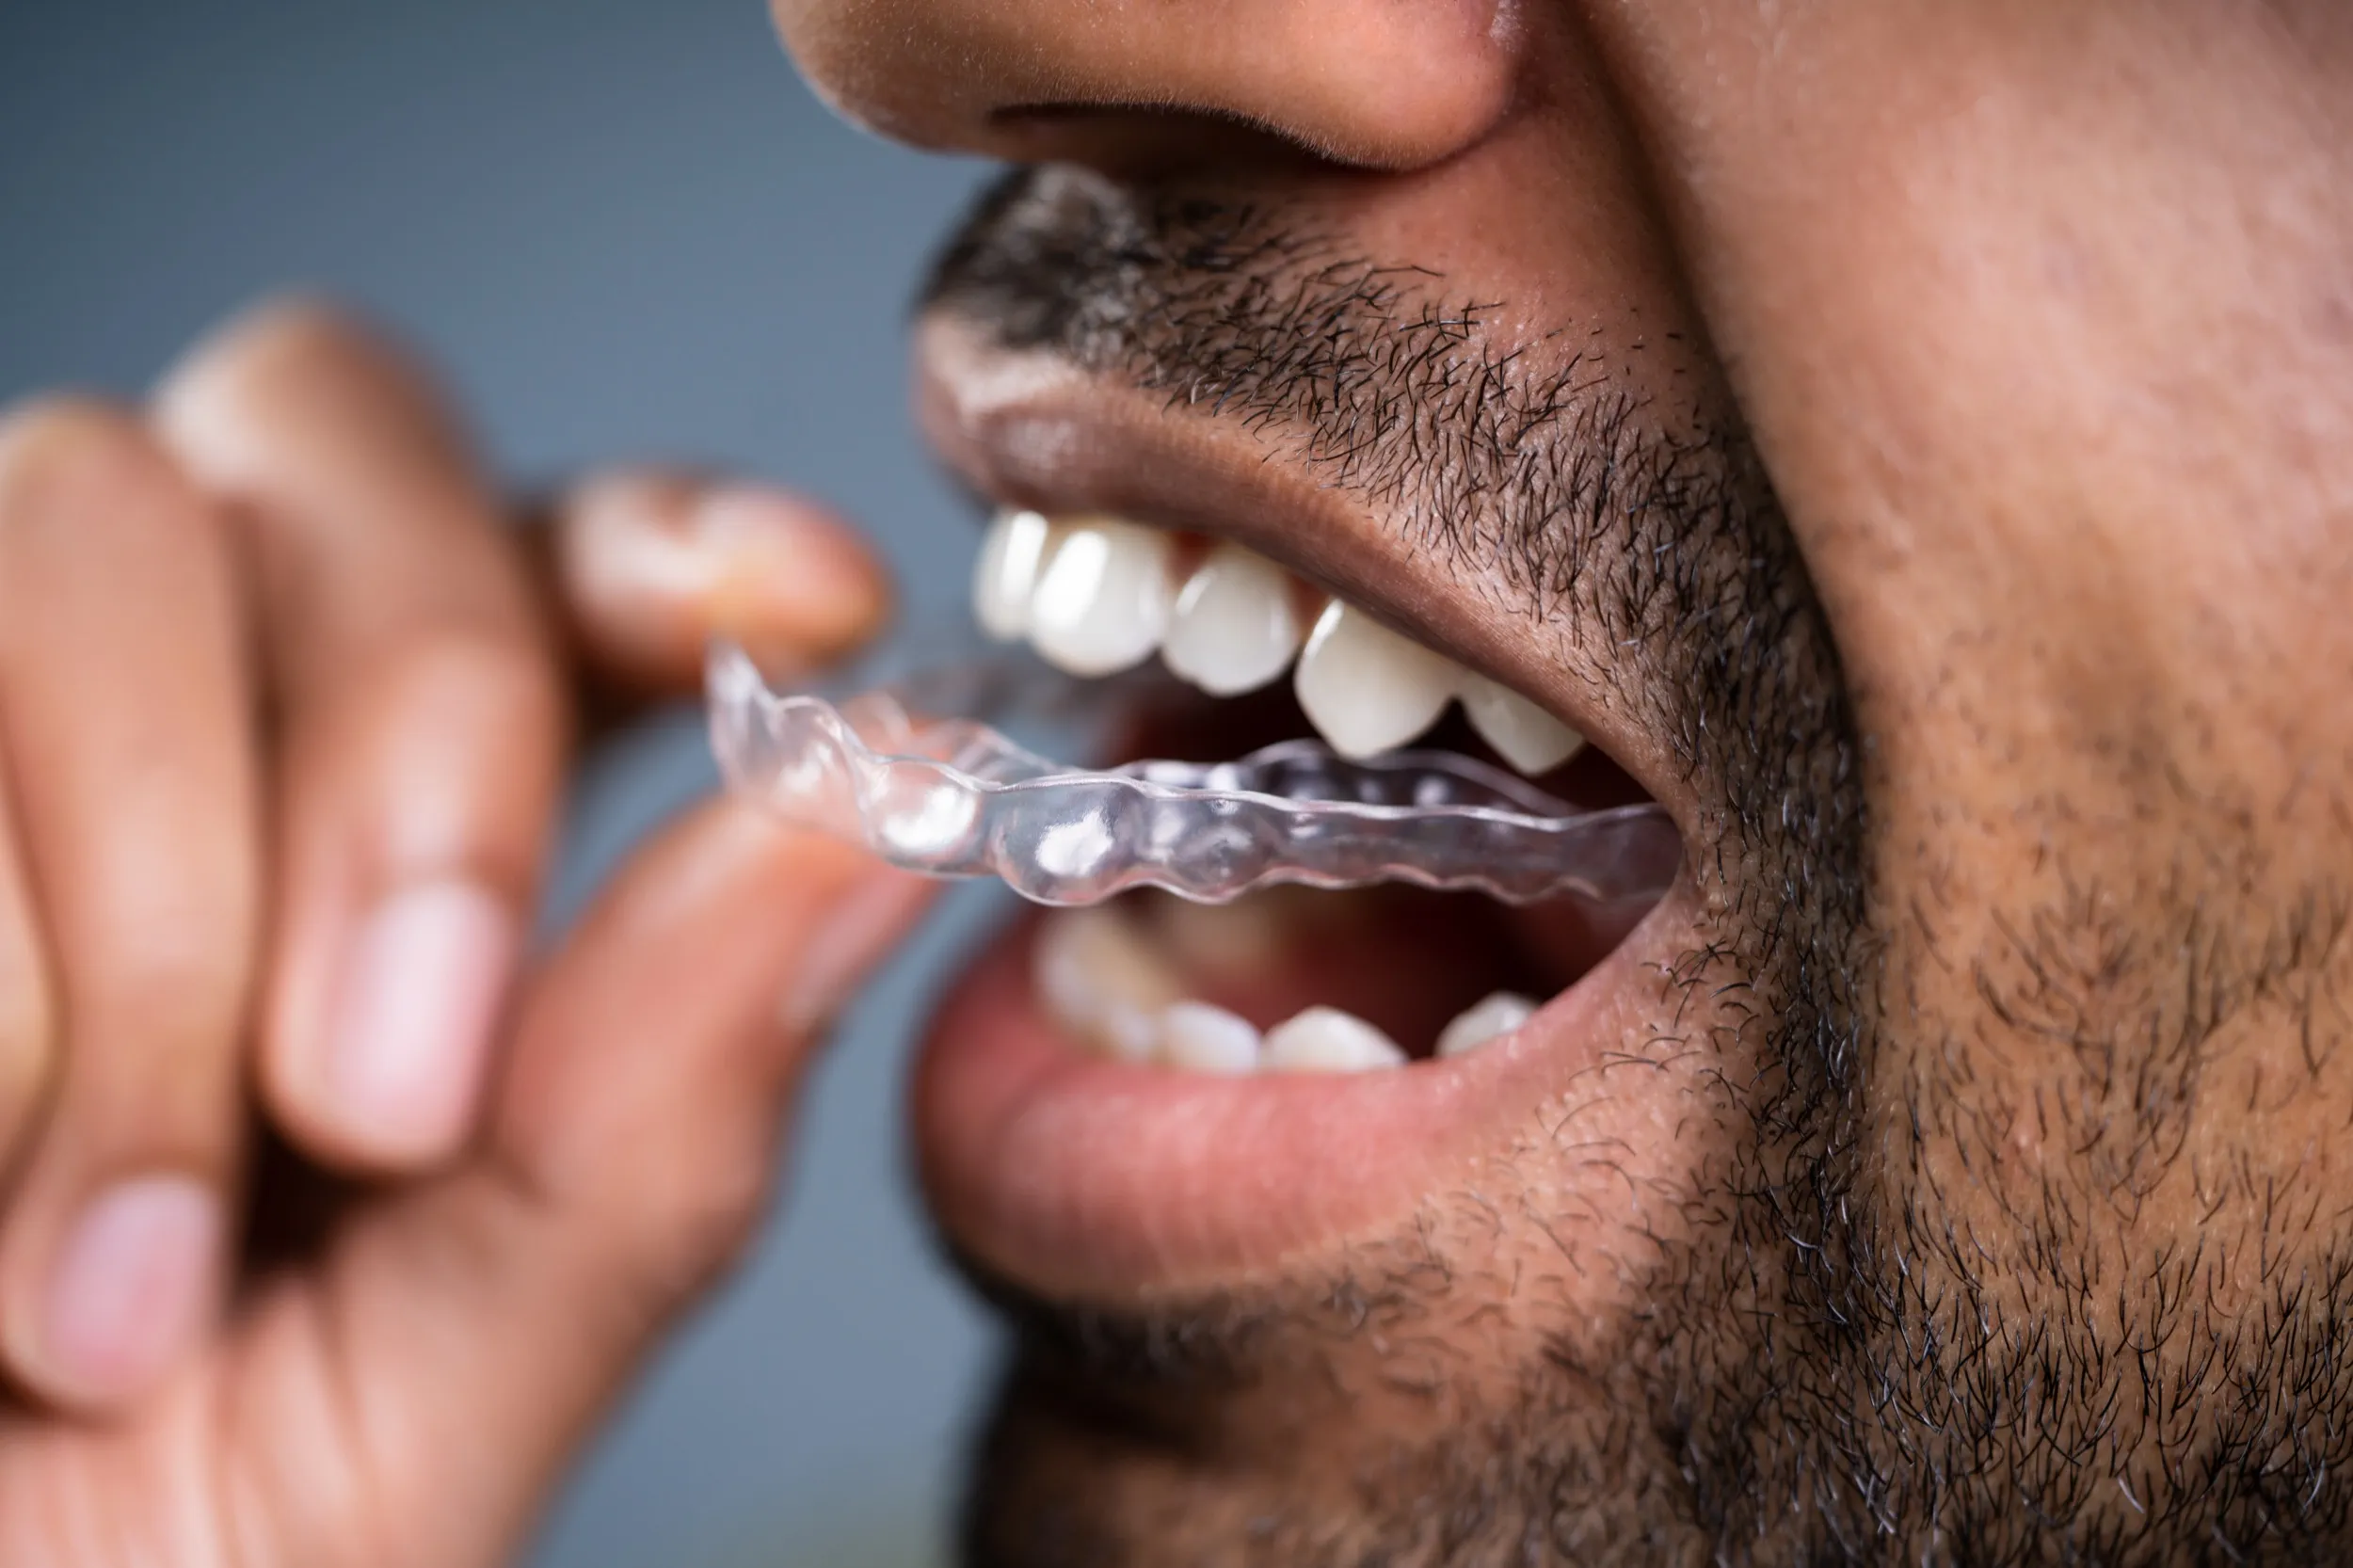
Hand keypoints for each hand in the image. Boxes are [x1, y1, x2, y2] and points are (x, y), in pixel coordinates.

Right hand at [0, 302, 928, 1566]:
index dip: (683, 530)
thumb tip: (900, 802)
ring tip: (114, 1291)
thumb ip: (658, 1115)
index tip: (817, 600)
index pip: (559, 556)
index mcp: (385, 841)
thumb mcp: (428, 1398)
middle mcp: (176, 711)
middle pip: (336, 431)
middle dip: (411, 735)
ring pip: (93, 516)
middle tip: (390, 1098)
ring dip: (148, 922)